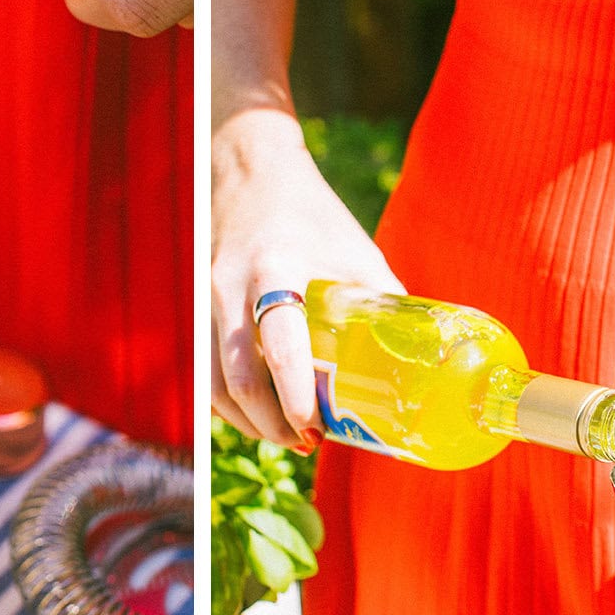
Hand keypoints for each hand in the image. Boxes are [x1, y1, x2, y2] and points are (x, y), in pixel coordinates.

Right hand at [212, 110, 402, 448]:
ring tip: (285, 437)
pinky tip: (253, 418)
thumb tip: (419, 357)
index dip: (295, 395)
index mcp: (276, 269)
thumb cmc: (313, 214)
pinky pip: (203, 372)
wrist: (249, 172)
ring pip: (214, 384)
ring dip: (248, 422)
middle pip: (239, 378)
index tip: (316, 427)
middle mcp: (230, 286)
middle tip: (308, 442)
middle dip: (272, 423)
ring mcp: (205, 299)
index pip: (279, 345)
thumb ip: (381, 299)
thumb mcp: (355, 250)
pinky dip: (226, 405)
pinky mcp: (195, 310)